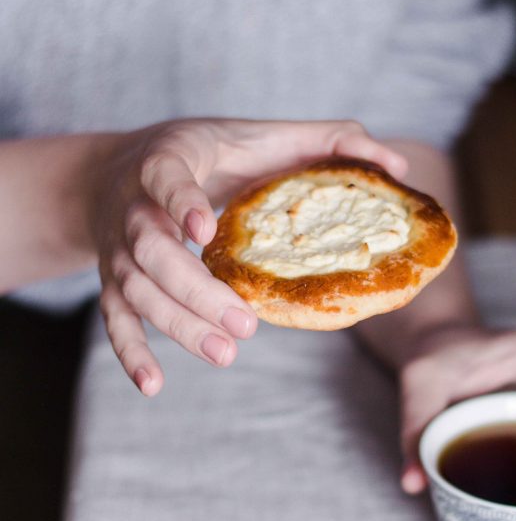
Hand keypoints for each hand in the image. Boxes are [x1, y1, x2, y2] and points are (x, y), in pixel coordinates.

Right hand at [92, 118, 407, 394]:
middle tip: (245, 324)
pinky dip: (131, 353)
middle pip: (152, 252)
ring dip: (178, 327)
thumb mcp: (256, 135)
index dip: (182, 203)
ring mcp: (118, 249)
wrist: (119, 170)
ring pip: (137, 292)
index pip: (166, 180)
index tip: (207, 229)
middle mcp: (133, 207)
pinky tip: (154, 385)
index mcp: (167, 162)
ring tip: (226, 354)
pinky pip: (116, 321)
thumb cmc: (206, 153)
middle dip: (195, 291)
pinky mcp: (114, 281)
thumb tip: (395, 162)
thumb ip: (325, 140)